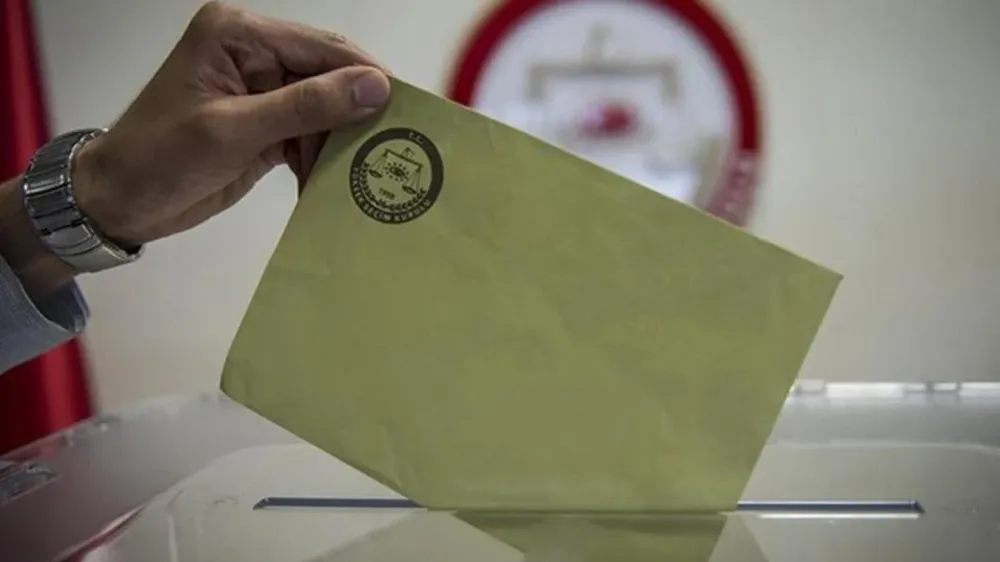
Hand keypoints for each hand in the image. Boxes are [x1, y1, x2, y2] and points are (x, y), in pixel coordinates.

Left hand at [74, 1, 390, 248]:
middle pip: (329, 75)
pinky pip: (310, 133)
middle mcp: (255, 53)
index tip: (408, 109)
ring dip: (342, 143)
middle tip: (396, 147)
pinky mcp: (265, 124)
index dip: (366, 76)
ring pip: (325, 108)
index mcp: (239, 34)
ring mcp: (261, 89)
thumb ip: (305, 106)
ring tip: (363, 174)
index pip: (321, 47)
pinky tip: (331, 183)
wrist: (119, 201)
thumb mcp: (233, 131)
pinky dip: (322, 159)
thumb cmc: (160, 158)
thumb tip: (375, 87)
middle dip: (358, 112)